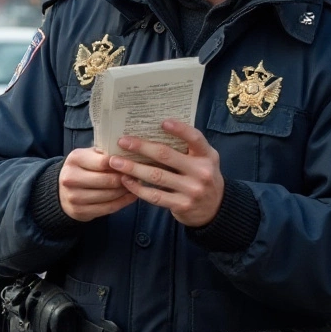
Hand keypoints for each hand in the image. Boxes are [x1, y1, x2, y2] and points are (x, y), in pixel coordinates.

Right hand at [58, 147, 137, 221]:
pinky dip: (123, 202)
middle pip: (108, 180)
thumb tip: (129, 153)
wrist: (61, 190)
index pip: (104, 162)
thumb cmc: (82, 169)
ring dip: (126, 191)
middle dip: (126, 178)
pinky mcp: (79, 211)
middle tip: (136, 176)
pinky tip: (131, 196)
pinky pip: (108, 208)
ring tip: (135, 185)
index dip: (121, 163)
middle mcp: (70, 178)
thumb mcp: (88, 155)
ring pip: (109, 195)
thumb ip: (104, 153)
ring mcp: (74, 196)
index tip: (132, 163)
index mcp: (74, 159)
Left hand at [109, 119, 223, 226]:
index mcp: (207, 155)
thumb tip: (151, 132)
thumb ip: (186, 149)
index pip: (195, 138)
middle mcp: (202, 172)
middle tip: (122, 142)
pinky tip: (126, 180)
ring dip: (133, 168)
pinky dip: (138, 187)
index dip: (179, 129)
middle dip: (141, 147)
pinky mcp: (182, 205)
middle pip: (167, 155)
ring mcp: (192, 190)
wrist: (215, 209)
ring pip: (156, 176)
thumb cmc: (200, 177)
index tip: (162, 122)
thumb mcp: (202, 160)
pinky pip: (155, 195)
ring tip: (115, 162)